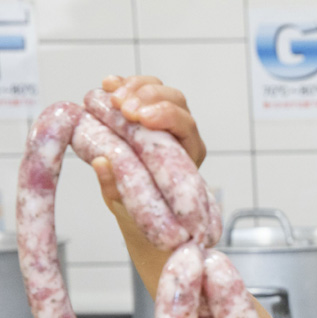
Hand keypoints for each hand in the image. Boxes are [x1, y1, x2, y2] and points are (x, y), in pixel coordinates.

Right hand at [92, 75, 205, 210]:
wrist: (138, 207)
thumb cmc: (141, 208)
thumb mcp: (128, 204)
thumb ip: (116, 186)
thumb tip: (102, 162)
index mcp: (188, 155)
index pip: (187, 126)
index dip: (166, 115)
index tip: (141, 118)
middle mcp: (180, 133)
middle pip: (175, 99)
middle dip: (147, 97)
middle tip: (122, 108)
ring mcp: (161, 118)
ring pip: (157, 88)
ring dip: (133, 87)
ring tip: (111, 98)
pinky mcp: (141, 110)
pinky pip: (137, 88)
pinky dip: (122, 84)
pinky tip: (106, 85)